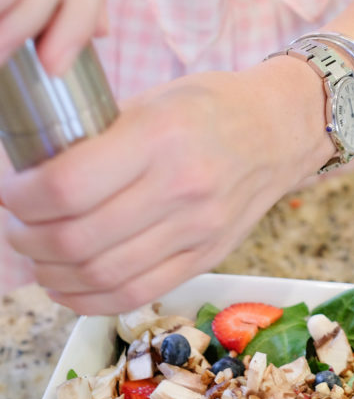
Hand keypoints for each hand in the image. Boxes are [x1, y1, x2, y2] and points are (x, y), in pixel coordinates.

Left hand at [0, 62, 330, 313]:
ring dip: (52, 273)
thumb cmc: (214, 107)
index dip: (22, 197)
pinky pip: (135, 294)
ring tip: (37, 255)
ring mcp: (197, 231)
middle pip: (78, 239)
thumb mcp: (153, 100)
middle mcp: (182, 189)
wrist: (283, 130)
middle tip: (16, 225)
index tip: (12, 191)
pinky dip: (87, 298)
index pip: (68, 185)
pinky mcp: (206, 258)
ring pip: (101, 276)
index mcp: (160, 137)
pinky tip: (66, 285)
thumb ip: (100, 136)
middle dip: (28, 238)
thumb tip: (37, 170)